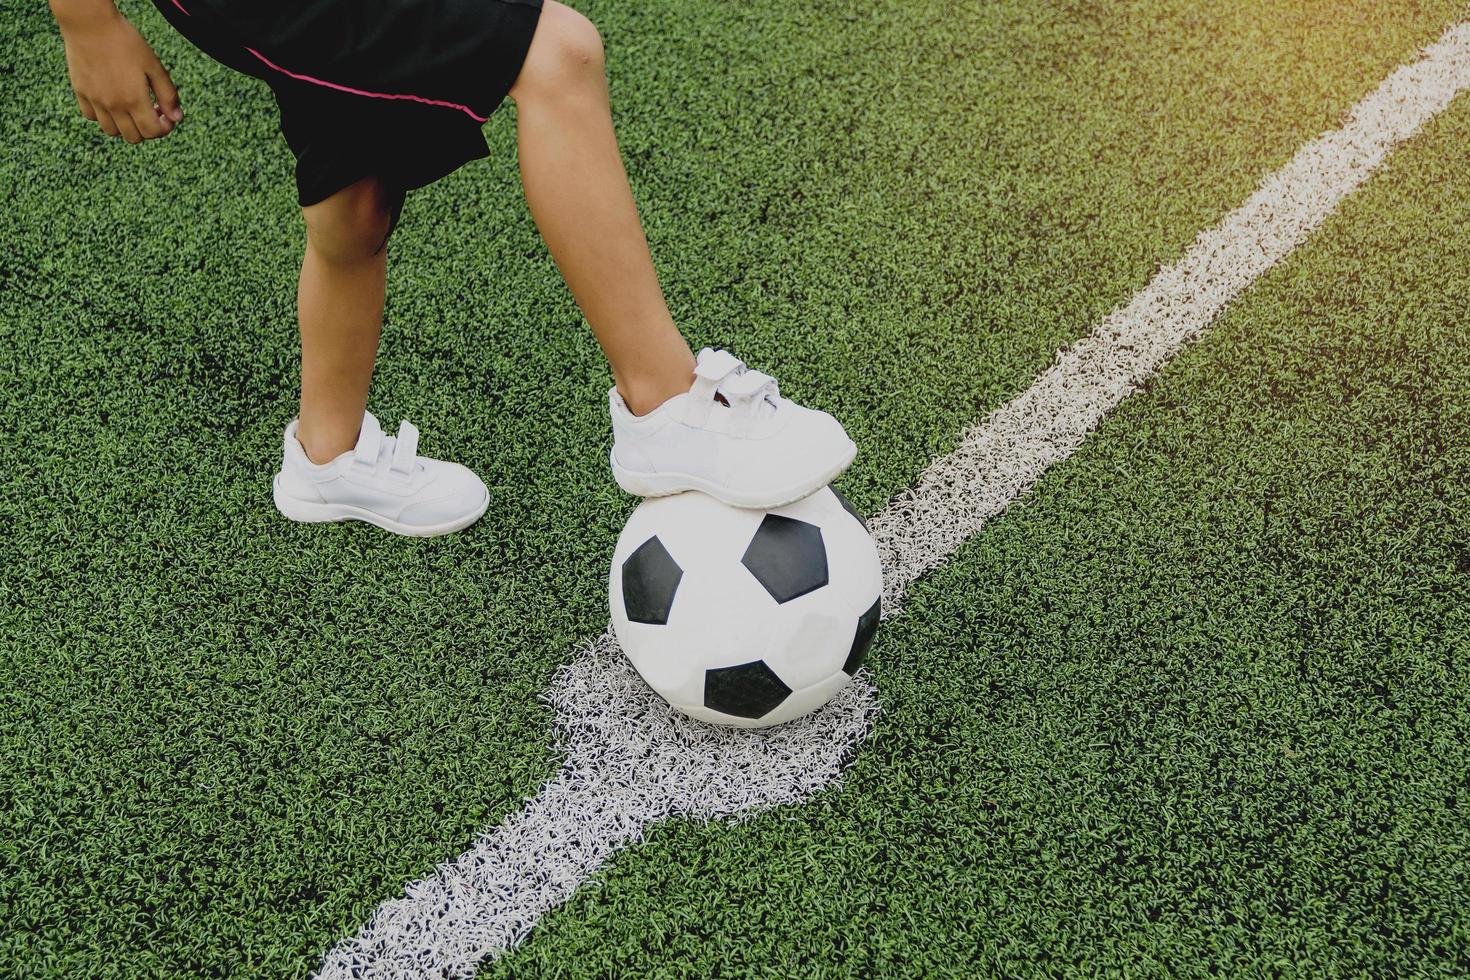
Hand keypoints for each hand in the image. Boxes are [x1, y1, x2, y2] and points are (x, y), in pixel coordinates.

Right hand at [57, 7, 182, 142]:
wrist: (90, 23)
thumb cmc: (125, 41)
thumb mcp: (154, 66)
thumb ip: (168, 95)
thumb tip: (177, 118)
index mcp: (134, 99)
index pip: (152, 133)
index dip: (164, 128)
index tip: (166, 114)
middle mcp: (113, 105)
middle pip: (133, 137)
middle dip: (146, 129)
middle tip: (150, 110)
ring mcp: (94, 100)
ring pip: (111, 131)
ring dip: (125, 126)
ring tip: (130, 106)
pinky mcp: (80, 92)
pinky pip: (91, 116)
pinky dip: (103, 116)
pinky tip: (110, 100)